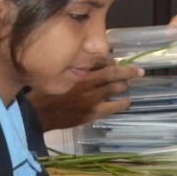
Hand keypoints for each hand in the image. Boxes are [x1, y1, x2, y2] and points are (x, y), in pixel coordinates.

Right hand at [28, 61, 143, 130]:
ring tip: (128, 84)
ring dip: (124, 85)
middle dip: (127, 72)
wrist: (38, 114)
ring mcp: (92, 99)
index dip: (112, 61)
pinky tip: (127, 101)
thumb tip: (89, 65)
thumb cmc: (45, 92)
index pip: (101, 61)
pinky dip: (122, 103)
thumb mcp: (59, 75)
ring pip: (116, 88)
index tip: (117, 62)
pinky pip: (113, 107)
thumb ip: (74, 69)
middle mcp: (88, 83)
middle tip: (137, 71)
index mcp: (79, 71)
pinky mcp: (92, 113)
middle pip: (113, 74)